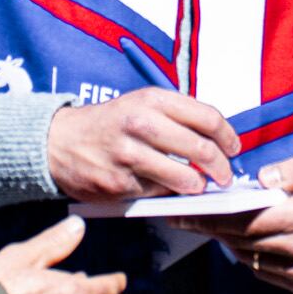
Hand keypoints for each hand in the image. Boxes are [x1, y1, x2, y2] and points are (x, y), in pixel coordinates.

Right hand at [47, 89, 240, 200]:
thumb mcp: (141, 104)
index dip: (228, 136)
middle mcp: (141, 124)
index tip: (233, 148)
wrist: (59, 141)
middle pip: (201, 149)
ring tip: (198, 185)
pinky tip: (163, 187)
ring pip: (185, 178)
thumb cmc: (109, 123)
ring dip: (198, 186)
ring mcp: (129, 155)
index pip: (207, 117)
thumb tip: (217, 139)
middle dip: (221, 168)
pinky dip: (166, 193)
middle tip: (224, 176)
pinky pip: (158, 193)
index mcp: (152, 100)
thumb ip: (176, 117)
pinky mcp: (119, 183)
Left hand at [168, 158, 292, 293]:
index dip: (212, 216)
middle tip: (181, 216)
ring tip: (203, 224)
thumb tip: (262, 178)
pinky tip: (234, 239)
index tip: (184, 210)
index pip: (246, 219)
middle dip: (208, 227)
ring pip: (247, 256)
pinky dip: (244, 254)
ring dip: (223, 241)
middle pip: (241, 239)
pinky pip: (261, 271)